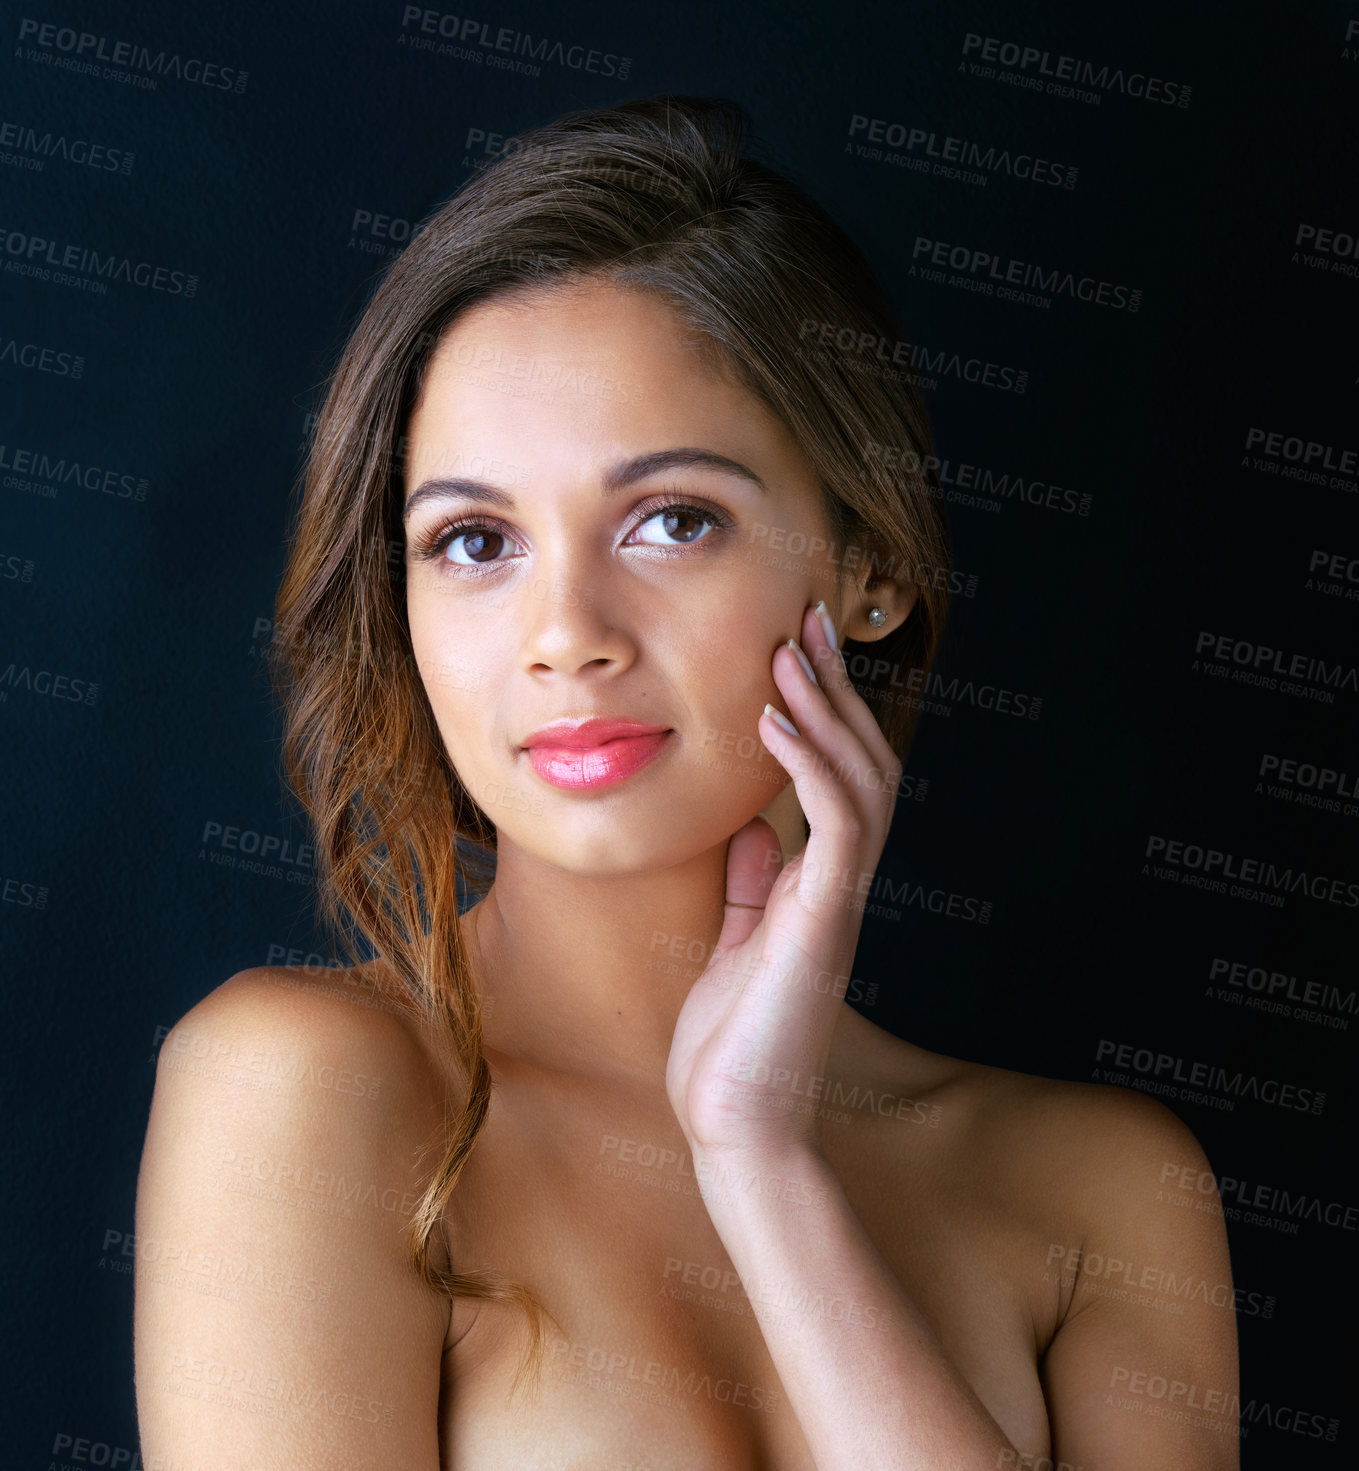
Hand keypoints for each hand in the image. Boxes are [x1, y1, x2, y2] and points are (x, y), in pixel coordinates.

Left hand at [665, 599, 901, 1163]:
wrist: (732, 1126)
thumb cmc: (727, 1046)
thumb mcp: (730, 943)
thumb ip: (750, 883)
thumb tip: (754, 827)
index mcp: (816, 885)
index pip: (837, 778)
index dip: (822, 712)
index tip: (796, 651)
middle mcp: (837, 884)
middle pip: (861, 762)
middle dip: (836, 688)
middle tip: (809, 618)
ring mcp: (836, 901)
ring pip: (861, 781)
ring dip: (827, 710)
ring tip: (792, 650)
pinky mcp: (823, 921)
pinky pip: (836, 825)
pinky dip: (810, 765)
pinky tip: (775, 721)